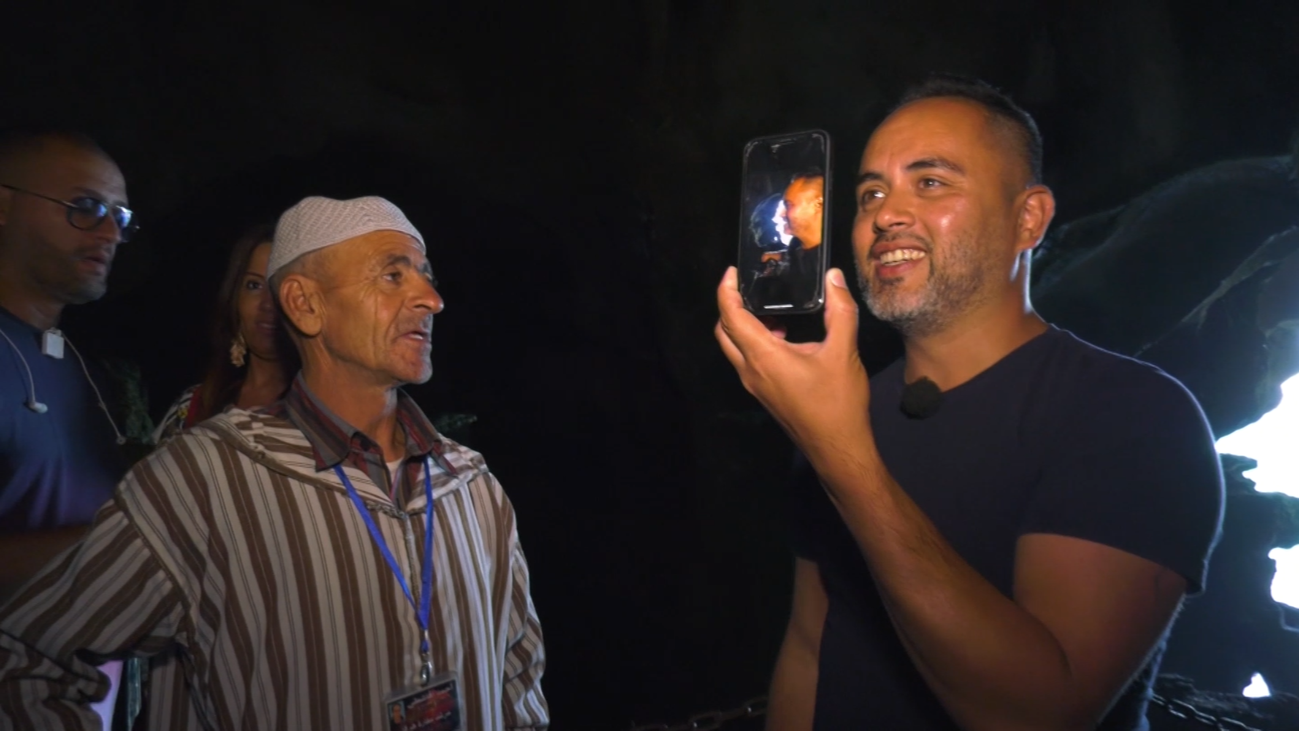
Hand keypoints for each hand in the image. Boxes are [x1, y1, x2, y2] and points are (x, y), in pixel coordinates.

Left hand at [714, 266, 871, 455]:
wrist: (837, 448)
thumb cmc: (838, 402)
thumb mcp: (844, 352)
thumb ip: (840, 310)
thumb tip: (834, 277)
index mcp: (763, 356)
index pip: (731, 316)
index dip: (726, 290)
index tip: (732, 271)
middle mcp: (750, 370)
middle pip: (725, 331)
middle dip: (730, 305)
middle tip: (748, 286)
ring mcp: (755, 385)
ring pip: (735, 348)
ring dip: (744, 325)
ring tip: (772, 308)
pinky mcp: (764, 393)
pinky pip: (748, 360)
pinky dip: (755, 341)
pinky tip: (784, 336)